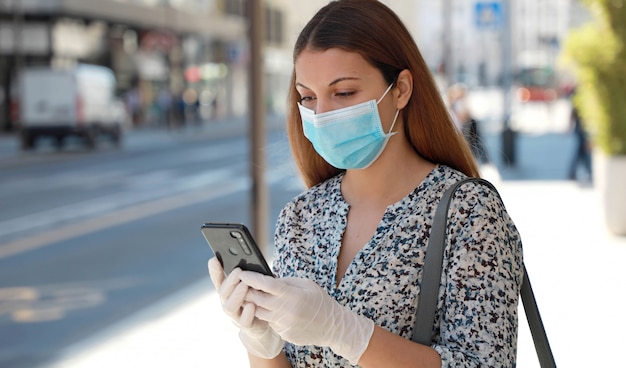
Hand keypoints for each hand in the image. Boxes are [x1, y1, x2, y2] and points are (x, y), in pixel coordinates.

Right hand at [208, 257, 283, 358]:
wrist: (260, 325)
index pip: (218, 280)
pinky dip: (247, 313)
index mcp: (228, 293)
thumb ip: (244, 275)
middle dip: (229, 281)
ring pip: (229, 307)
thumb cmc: (254, 301)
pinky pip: (244, 321)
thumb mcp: (249, 287)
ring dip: (236, 295)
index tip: (214, 259)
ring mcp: (236, 316)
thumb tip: (244, 258)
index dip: (214, 271)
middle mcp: (228, 304)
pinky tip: (252, 305)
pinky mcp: (246, 326)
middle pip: (223, 293)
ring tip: (245, 285)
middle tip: (238, 271)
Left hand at [240, 272, 374, 364]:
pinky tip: (269, 310)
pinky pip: (269, 322)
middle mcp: (287, 310)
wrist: (332, 326)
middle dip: (246, 291)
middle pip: (257, 299)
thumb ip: (285, 282)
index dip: (252, 278)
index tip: (242, 273)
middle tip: (240, 284)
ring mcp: (284, 324)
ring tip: (250, 296)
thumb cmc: (319, 301)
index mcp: (293, 294)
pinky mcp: (284, 333)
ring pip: (259, 312)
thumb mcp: (306, 284)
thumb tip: (266, 280)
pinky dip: (267, 315)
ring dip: (253, 304)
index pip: (266, 284)